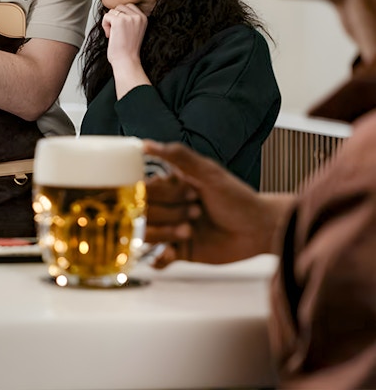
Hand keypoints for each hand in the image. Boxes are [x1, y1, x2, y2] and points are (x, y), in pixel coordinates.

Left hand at [101, 3, 145, 70]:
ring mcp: (128, 18)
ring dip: (109, 22)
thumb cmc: (128, 49)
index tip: (122, 29)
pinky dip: (104, 26)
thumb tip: (116, 10)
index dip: (121, 16)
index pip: (129, 6)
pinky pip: (106, 16)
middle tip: (116, 31)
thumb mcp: (134, 30)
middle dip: (115, 18)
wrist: (127, 60)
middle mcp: (138, 16)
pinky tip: (109, 35)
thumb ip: (130, 19)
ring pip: (112, 11)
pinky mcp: (118, 21)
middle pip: (120, 7)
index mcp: (143, 18)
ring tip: (113, 34)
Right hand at [143, 140, 290, 267]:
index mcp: (170, 187)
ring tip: (188, 232)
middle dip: (169, 214)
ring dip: (165, 234)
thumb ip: (178, 157)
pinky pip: (157, 258)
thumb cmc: (238, 199)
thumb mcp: (209, 173)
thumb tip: (146, 144)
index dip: (164, 195)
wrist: (260, 230)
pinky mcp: (179, 252)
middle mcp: (166, 207)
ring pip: (147, 235)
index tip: (189, 194)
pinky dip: (159, 258)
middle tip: (196, 213)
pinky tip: (170, 254)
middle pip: (143, 213)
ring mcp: (171, 230)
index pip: (144, 190)